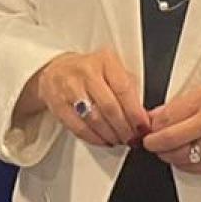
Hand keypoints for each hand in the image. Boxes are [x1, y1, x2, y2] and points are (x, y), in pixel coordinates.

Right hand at [22, 48, 148, 146]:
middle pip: (109, 107)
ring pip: (95, 119)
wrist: (57, 70)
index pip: (124, 89)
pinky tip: (104, 140)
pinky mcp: (59, 105)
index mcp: (105, 61)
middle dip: (124, 128)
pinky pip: (79, 128)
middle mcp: (86, 72)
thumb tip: (142, 116)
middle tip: (133, 138)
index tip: (143, 127)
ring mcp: (70, 88)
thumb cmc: (91, 72)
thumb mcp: (112, 70)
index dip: (135, 112)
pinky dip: (95, 139)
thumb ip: (129, 88)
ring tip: (120, 140)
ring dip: (111, 135)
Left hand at [141, 83, 200, 174]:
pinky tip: (182, 158)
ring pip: (180, 157)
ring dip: (167, 156)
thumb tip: (152, 118)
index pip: (166, 117)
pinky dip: (183, 165)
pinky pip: (195, 168)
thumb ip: (177, 106)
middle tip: (150, 144)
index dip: (152, 126)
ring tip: (166, 151)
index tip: (149, 129)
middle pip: (169, 139)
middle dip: (153, 144)